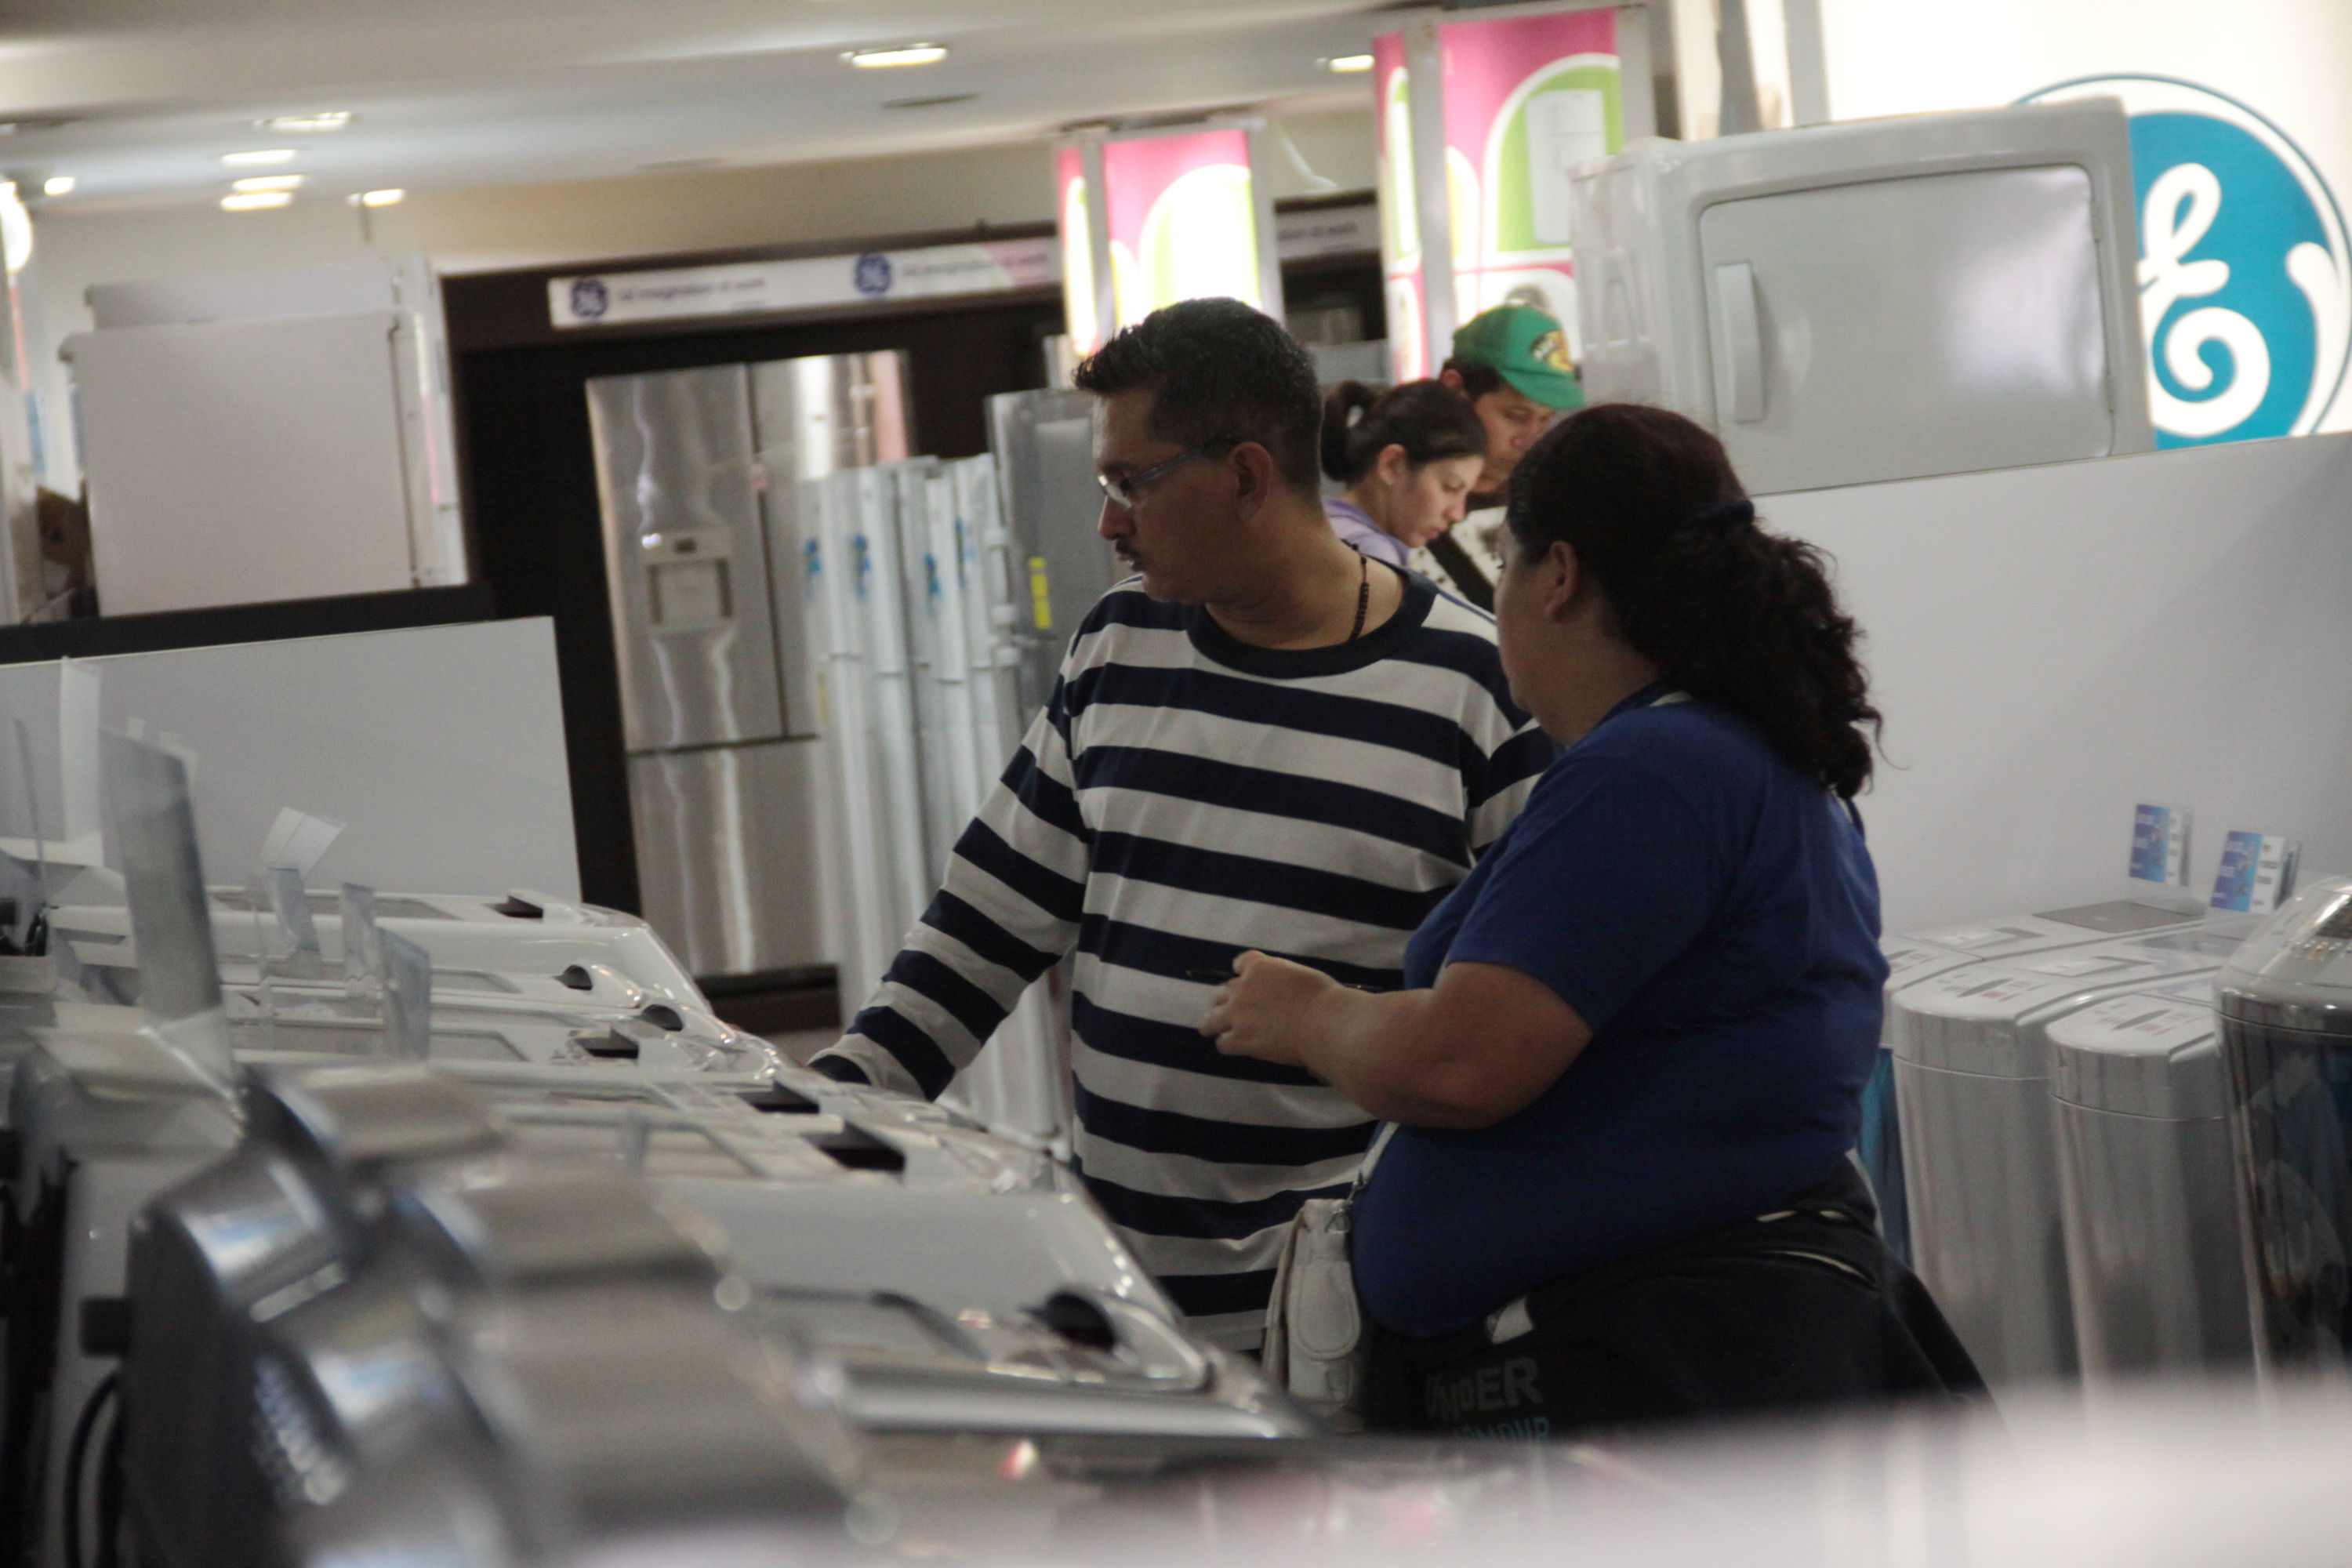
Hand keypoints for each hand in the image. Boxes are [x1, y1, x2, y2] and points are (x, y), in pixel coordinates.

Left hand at [1200, 951, 1336, 1066]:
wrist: (1320, 1021)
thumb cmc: (1321, 996)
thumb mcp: (1300, 975)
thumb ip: (1283, 980)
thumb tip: (1284, 991)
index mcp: (1259, 968)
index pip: (1241, 963)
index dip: (1239, 971)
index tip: (1240, 975)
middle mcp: (1242, 989)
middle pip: (1222, 992)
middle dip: (1226, 1000)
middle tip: (1230, 1009)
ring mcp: (1237, 1015)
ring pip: (1212, 1020)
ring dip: (1214, 1023)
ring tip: (1213, 1028)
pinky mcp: (1240, 1039)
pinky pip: (1222, 1043)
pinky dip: (1226, 1043)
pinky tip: (1232, 1046)